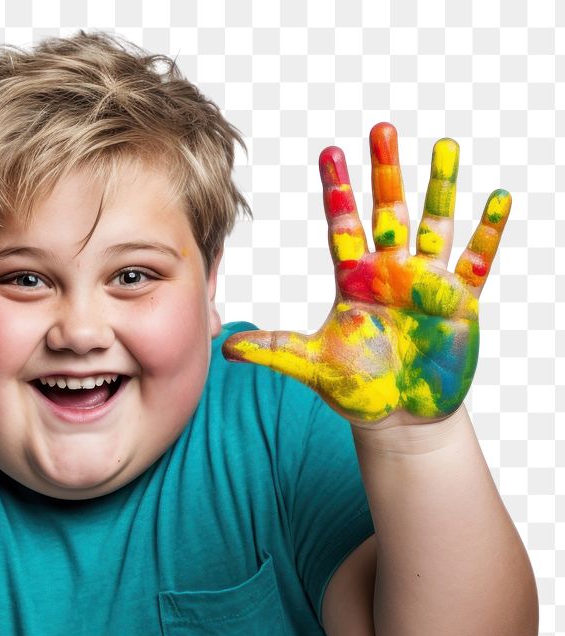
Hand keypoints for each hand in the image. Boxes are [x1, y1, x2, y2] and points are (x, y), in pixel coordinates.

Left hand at [222, 122, 509, 428]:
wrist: (400, 418)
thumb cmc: (357, 388)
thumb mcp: (311, 365)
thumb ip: (273, 350)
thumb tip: (226, 349)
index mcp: (355, 279)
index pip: (342, 224)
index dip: (337, 189)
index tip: (329, 150)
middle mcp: (391, 273)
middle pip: (388, 211)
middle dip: (386, 171)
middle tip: (382, 128)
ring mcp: (428, 284)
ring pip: (435, 225)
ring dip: (440, 188)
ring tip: (445, 146)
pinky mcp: (461, 303)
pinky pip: (478, 261)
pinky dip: (489, 232)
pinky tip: (499, 198)